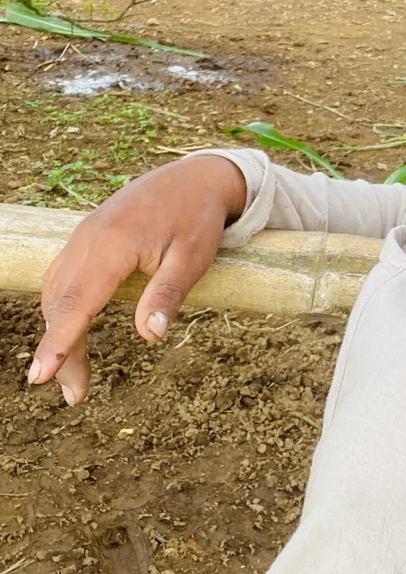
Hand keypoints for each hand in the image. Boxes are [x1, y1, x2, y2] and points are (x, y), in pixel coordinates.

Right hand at [27, 155, 247, 405]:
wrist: (194, 177)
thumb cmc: (197, 219)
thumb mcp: (193, 258)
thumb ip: (168, 295)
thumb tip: (150, 336)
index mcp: (114, 243)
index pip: (78, 302)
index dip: (58, 342)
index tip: (40, 375)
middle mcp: (89, 237)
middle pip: (61, 303)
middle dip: (61, 350)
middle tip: (76, 396)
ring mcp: (83, 234)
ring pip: (57, 291)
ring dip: (60, 332)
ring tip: (75, 376)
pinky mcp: (86, 236)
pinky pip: (63, 276)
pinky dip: (62, 309)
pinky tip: (72, 332)